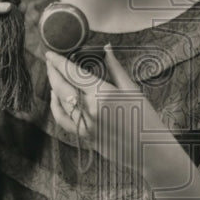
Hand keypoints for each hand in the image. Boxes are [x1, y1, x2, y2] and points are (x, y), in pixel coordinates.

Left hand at [45, 43, 167, 172]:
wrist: (150, 151)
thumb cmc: (146, 118)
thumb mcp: (132, 90)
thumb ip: (115, 68)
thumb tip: (107, 48)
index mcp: (103, 94)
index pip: (73, 73)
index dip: (58, 62)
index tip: (50, 53)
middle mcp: (90, 109)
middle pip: (62, 86)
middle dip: (53, 71)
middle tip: (49, 61)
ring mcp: (85, 124)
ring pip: (60, 102)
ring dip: (54, 86)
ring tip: (54, 76)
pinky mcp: (84, 136)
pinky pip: (63, 120)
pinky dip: (56, 107)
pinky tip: (56, 98)